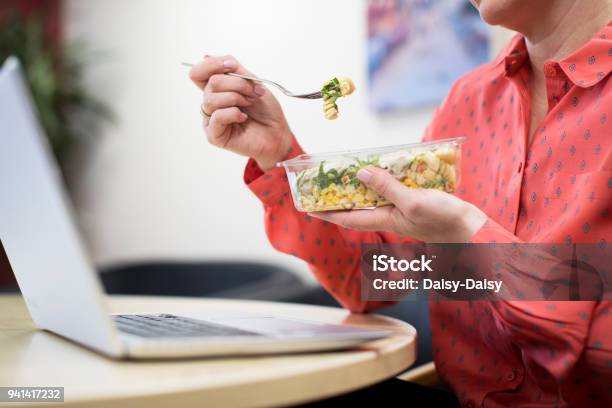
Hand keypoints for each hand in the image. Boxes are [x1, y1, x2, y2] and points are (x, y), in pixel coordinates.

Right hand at [189, 55, 293, 169]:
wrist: (277, 133)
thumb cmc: (266, 111)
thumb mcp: (253, 83)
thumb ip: (234, 70)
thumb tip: (208, 56)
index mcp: (217, 90)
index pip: (199, 73)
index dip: (212, 64)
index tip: (232, 65)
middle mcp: (211, 104)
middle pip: (211, 83)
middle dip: (237, 84)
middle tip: (253, 93)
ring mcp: (211, 120)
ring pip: (211, 99)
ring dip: (236, 98)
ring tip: (249, 104)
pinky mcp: (214, 136)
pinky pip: (216, 117)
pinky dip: (233, 113)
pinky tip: (244, 118)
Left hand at [310, 166, 487, 242]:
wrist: (473, 230)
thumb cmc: (444, 220)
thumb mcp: (413, 202)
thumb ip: (387, 188)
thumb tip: (360, 174)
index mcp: (385, 219)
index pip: (348, 218)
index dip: (327, 213)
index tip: (309, 207)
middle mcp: (390, 216)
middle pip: (358, 208)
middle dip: (339, 199)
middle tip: (324, 185)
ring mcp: (402, 210)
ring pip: (374, 198)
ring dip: (360, 188)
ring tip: (346, 173)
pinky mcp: (415, 203)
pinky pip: (392, 191)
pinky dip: (383, 181)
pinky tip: (383, 169)